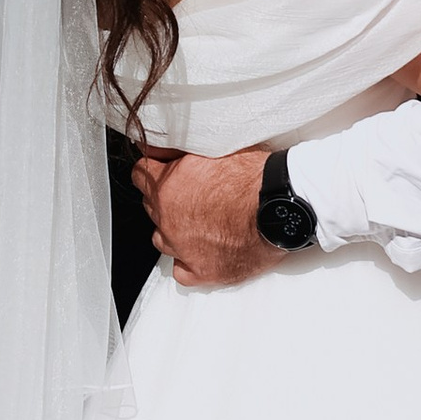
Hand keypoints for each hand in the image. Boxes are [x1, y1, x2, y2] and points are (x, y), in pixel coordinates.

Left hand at [129, 143, 285, 288]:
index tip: (162, 168)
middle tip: (189, 193)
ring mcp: (183, 248)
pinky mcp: (203, 271)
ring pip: (161, 239)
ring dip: (173, 229)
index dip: (153, 169)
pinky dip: (187, 261)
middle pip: (151, 206)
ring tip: (196, 222)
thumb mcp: (212, 148)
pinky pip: (181, 271)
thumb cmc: (253, 176)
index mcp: (166, 186)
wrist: (280, 206)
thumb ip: (179, 153)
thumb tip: (160, 148)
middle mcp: (168, 219)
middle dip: (165, 198)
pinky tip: (199, 251)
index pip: (140, 175)